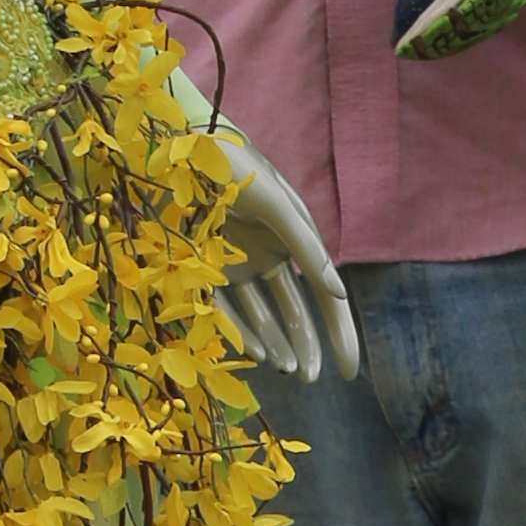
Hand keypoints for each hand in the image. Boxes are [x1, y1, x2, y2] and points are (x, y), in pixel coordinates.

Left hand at [213, 127, 356, 383]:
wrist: (177, 146)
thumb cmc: (234, 167)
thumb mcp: (277, 204)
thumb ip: (306, 247)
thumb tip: (338, 292)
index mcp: (292, 240)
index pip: (322, 296)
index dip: (338, 332)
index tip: (349, 371)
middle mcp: (266, 258)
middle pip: (293, 314)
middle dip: (305, 347)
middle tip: (313, 379)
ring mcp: (235, 267)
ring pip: (261, 317)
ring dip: (276, 343)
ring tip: (291, 369)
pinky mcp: (203, 272)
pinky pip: (224, 311)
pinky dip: (241, 332)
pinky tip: (257, 351)